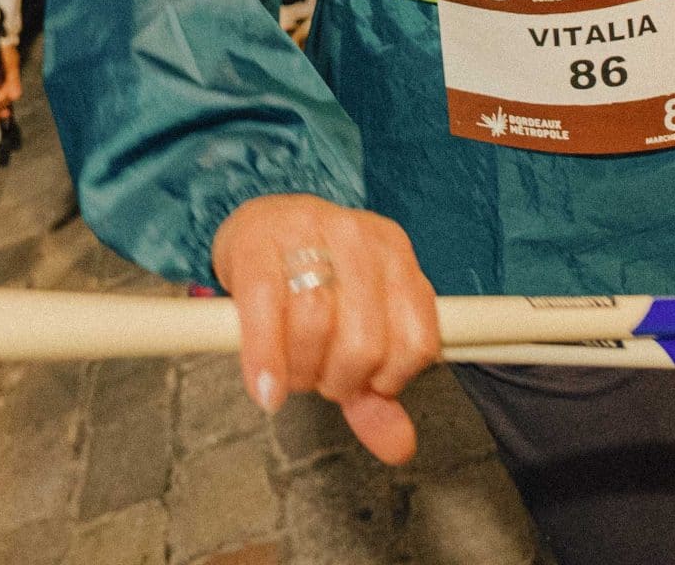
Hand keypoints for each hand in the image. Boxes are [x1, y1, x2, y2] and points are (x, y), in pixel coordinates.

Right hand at [212, 194, 440, 463]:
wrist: (257, 227)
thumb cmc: (311, 285)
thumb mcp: (355, 330)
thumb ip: (376, 391)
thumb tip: (400, 447)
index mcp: (396, 255)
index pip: (417, 339)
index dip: (389, 380)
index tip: (364, 387)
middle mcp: (360, 237)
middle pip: (365, 339)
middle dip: (340, 380)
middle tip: (320, 381)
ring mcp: (308, 230)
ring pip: (315, 321)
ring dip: (302, 371)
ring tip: (292, 375)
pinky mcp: (257, 241)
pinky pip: (264, 307)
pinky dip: (266, 359)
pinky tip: (265, 390)